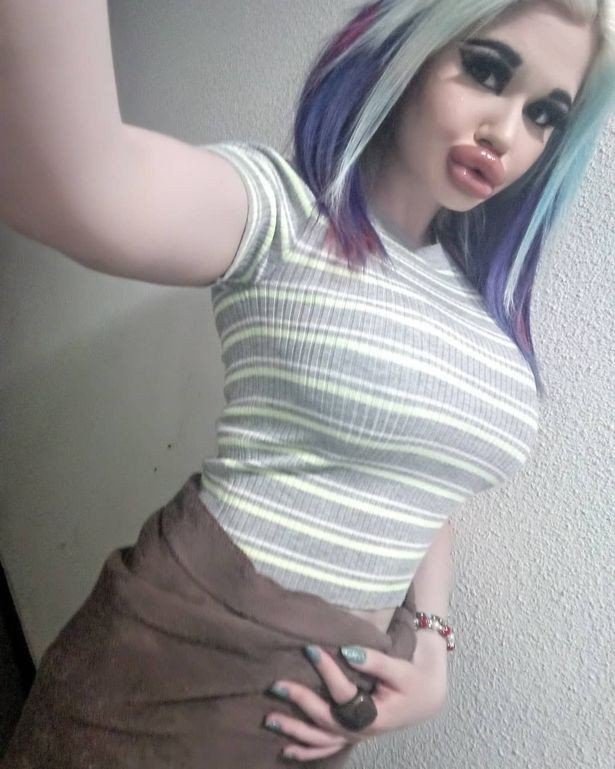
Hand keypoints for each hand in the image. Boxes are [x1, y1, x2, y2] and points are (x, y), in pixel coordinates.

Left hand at [263, 642, 446, 761]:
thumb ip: (375, 661)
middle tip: (276, 684)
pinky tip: (287, 750)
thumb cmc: (413, 679)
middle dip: (299, 701)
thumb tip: (347, 651)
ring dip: (294, 730)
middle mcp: (361, 731)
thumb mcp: (400, 668)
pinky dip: (307, 751)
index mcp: (375, 714)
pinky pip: (326, 749)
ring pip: (320, 740)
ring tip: (269, 719)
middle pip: (325, 719)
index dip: (326, 670)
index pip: (344, 693)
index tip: (309, 649)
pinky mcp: (351, 736)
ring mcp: (354, 737)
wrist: (425, 696)